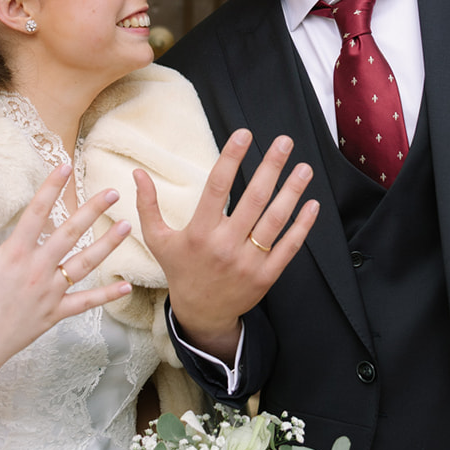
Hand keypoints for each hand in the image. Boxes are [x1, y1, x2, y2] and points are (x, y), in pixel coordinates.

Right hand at [0, 164, 132, 378]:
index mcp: (15, 253)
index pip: (37, 212)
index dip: (52, 187)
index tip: (66, 166)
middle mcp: (37, 269)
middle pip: (70, 233)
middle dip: (93, 210)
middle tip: (113, 192)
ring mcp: (49, 292)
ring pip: (84, 263)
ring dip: (107, 244)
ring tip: (127, 226)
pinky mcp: (54, 314)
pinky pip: (84, 303)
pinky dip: (106, 295)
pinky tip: (126, 286)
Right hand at [133, 128, 317, 354]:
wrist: (201, 314)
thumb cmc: (180, 270)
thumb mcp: (158, 240)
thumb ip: (148, 206)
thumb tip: (138, 173)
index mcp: (199, 233)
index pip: (217, 187)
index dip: (231, 158)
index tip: (244, 134)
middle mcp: (225, 245)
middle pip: (253, 199)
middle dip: (271, 167)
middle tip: (285, 142)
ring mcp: (248, 262)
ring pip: (275, 220)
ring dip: (292, 191)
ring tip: (304, 168)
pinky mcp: (266, 275)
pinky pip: (289, 246)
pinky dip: (302, 225)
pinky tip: (312, 203)